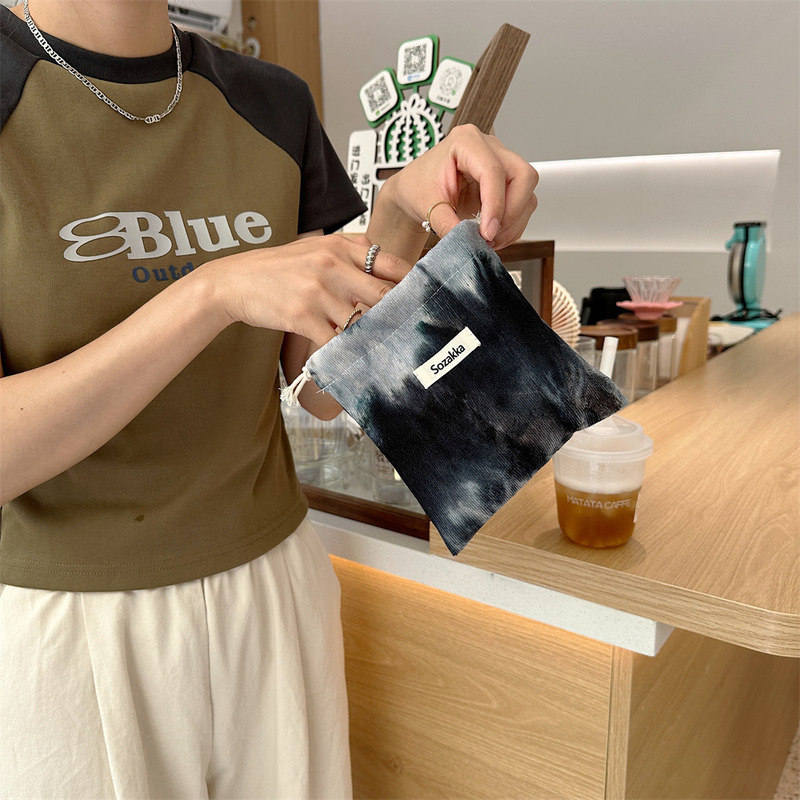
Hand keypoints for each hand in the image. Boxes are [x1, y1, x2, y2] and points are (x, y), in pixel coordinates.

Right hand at [205, 234, 410, 346]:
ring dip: (374, 338)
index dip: (412, 283)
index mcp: (340, 246)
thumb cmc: (278, 268)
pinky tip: (355, 360)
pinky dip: (346, 352)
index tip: (426, 298)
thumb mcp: (316, 248)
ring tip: (389, 351)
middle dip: (400, 314)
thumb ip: (351, 254)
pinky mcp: (303, 316)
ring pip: (361, 321)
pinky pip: (336, 341)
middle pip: (383, 294)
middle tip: (416, 330)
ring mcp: (318, 291)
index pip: (389, 262)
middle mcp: (332, 265)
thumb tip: (388, 271)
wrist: (234, 281)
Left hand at [383, 124, 538, 249]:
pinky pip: (523, 204)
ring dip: (513, 223)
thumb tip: (469, 241)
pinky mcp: (506, 182)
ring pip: (527, 192)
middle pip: (523, 176)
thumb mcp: (427, 206)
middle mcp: (489, 147)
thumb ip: (447, 223)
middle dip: (511, 212)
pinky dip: (512, 226)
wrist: (416, 191)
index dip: (495, 205)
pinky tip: (493, 235)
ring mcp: (501, 163)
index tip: (487, 232)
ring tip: (488, 239)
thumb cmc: (418, 188)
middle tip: (489, 236)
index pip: (493, 170)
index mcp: (465, 142)